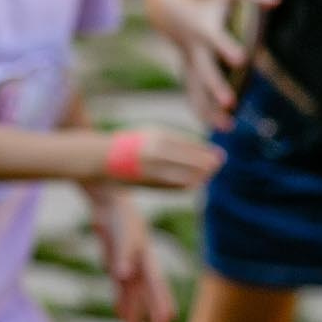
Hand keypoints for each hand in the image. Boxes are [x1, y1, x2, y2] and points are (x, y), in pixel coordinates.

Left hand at [91, 192, 175, 321]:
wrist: (108, 202)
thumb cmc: (120, 216)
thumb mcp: (123, 234)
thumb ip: (123, 255)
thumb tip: (121, 276)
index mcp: (148, 262)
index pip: (158, 291)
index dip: (162, 309)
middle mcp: (141, 268)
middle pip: (148, 299)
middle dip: (152, 321)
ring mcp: (128, 266)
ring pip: (132, 297)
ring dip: (132, 315)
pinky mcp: (115, 263)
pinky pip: (119, 288)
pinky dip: (120, 301)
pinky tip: (119, 314)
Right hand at [108, 127, 223, 190]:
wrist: (102, 159)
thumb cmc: (132, 144)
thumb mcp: (152, 134)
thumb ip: (176, 141)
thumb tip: (206, 151)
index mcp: (158, 137)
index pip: (192, 146)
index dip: (208, 152)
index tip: (219, 155)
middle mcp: (157, 153)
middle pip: (193, 162)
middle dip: (209, 164)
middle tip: (218, 164)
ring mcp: (153, 169)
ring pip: (187, 177)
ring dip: (201, 177)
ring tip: (208, 175)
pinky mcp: (150, 183)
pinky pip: (176, 187)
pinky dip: (188, 185)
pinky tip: (193, 183)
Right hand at [164, 0, 277, 130]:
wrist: (171, 12)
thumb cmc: (210, 1)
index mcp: (206, 28)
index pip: (217, 39)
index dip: (227, 48)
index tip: (242, 60)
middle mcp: (196, 50)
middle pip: (205, 71)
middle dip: (216, 87)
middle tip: (229, 103)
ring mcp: (190, 64)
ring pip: (196, 89)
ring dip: (208, 108)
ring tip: (226, 127)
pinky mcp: (189, 75)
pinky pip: (193, 96)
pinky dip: (202, 112)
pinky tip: (215, 128)